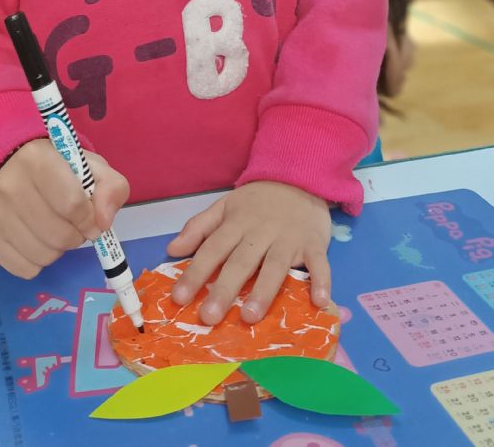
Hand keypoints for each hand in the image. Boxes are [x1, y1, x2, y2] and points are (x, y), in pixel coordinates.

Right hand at [0, 140, 128, 278]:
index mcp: (37, 160)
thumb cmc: (57, 168)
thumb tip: (103, 223)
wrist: (10, 167)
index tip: (92, 220)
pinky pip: (24, 269)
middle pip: (58, 235)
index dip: (90, 219)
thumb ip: (110, 187)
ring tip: (57, 230)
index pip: (72, 204)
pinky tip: (38, 240)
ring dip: (59, 250)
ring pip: (42, 255)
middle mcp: (9, 185)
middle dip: (77, 236)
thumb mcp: (90, 166)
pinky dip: (39, 262)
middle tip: (75, 226)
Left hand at [166, 181, 331, 325]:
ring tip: (250, 316)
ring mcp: (288, 238)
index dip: (194, 273)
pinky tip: (319, 302)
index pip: (212, 249)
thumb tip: (172, 250)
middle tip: (208, 317)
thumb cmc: (258, 201)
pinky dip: (321, 281)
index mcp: (236, 223)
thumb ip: (199, 227)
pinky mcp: (314, 243)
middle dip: (224, 290)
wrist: (299, 176)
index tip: (178, 298)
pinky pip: (319, 263)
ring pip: (275, 265)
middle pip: (240, 262)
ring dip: (263, 291)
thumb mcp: (225, 206)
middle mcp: (260, 232)